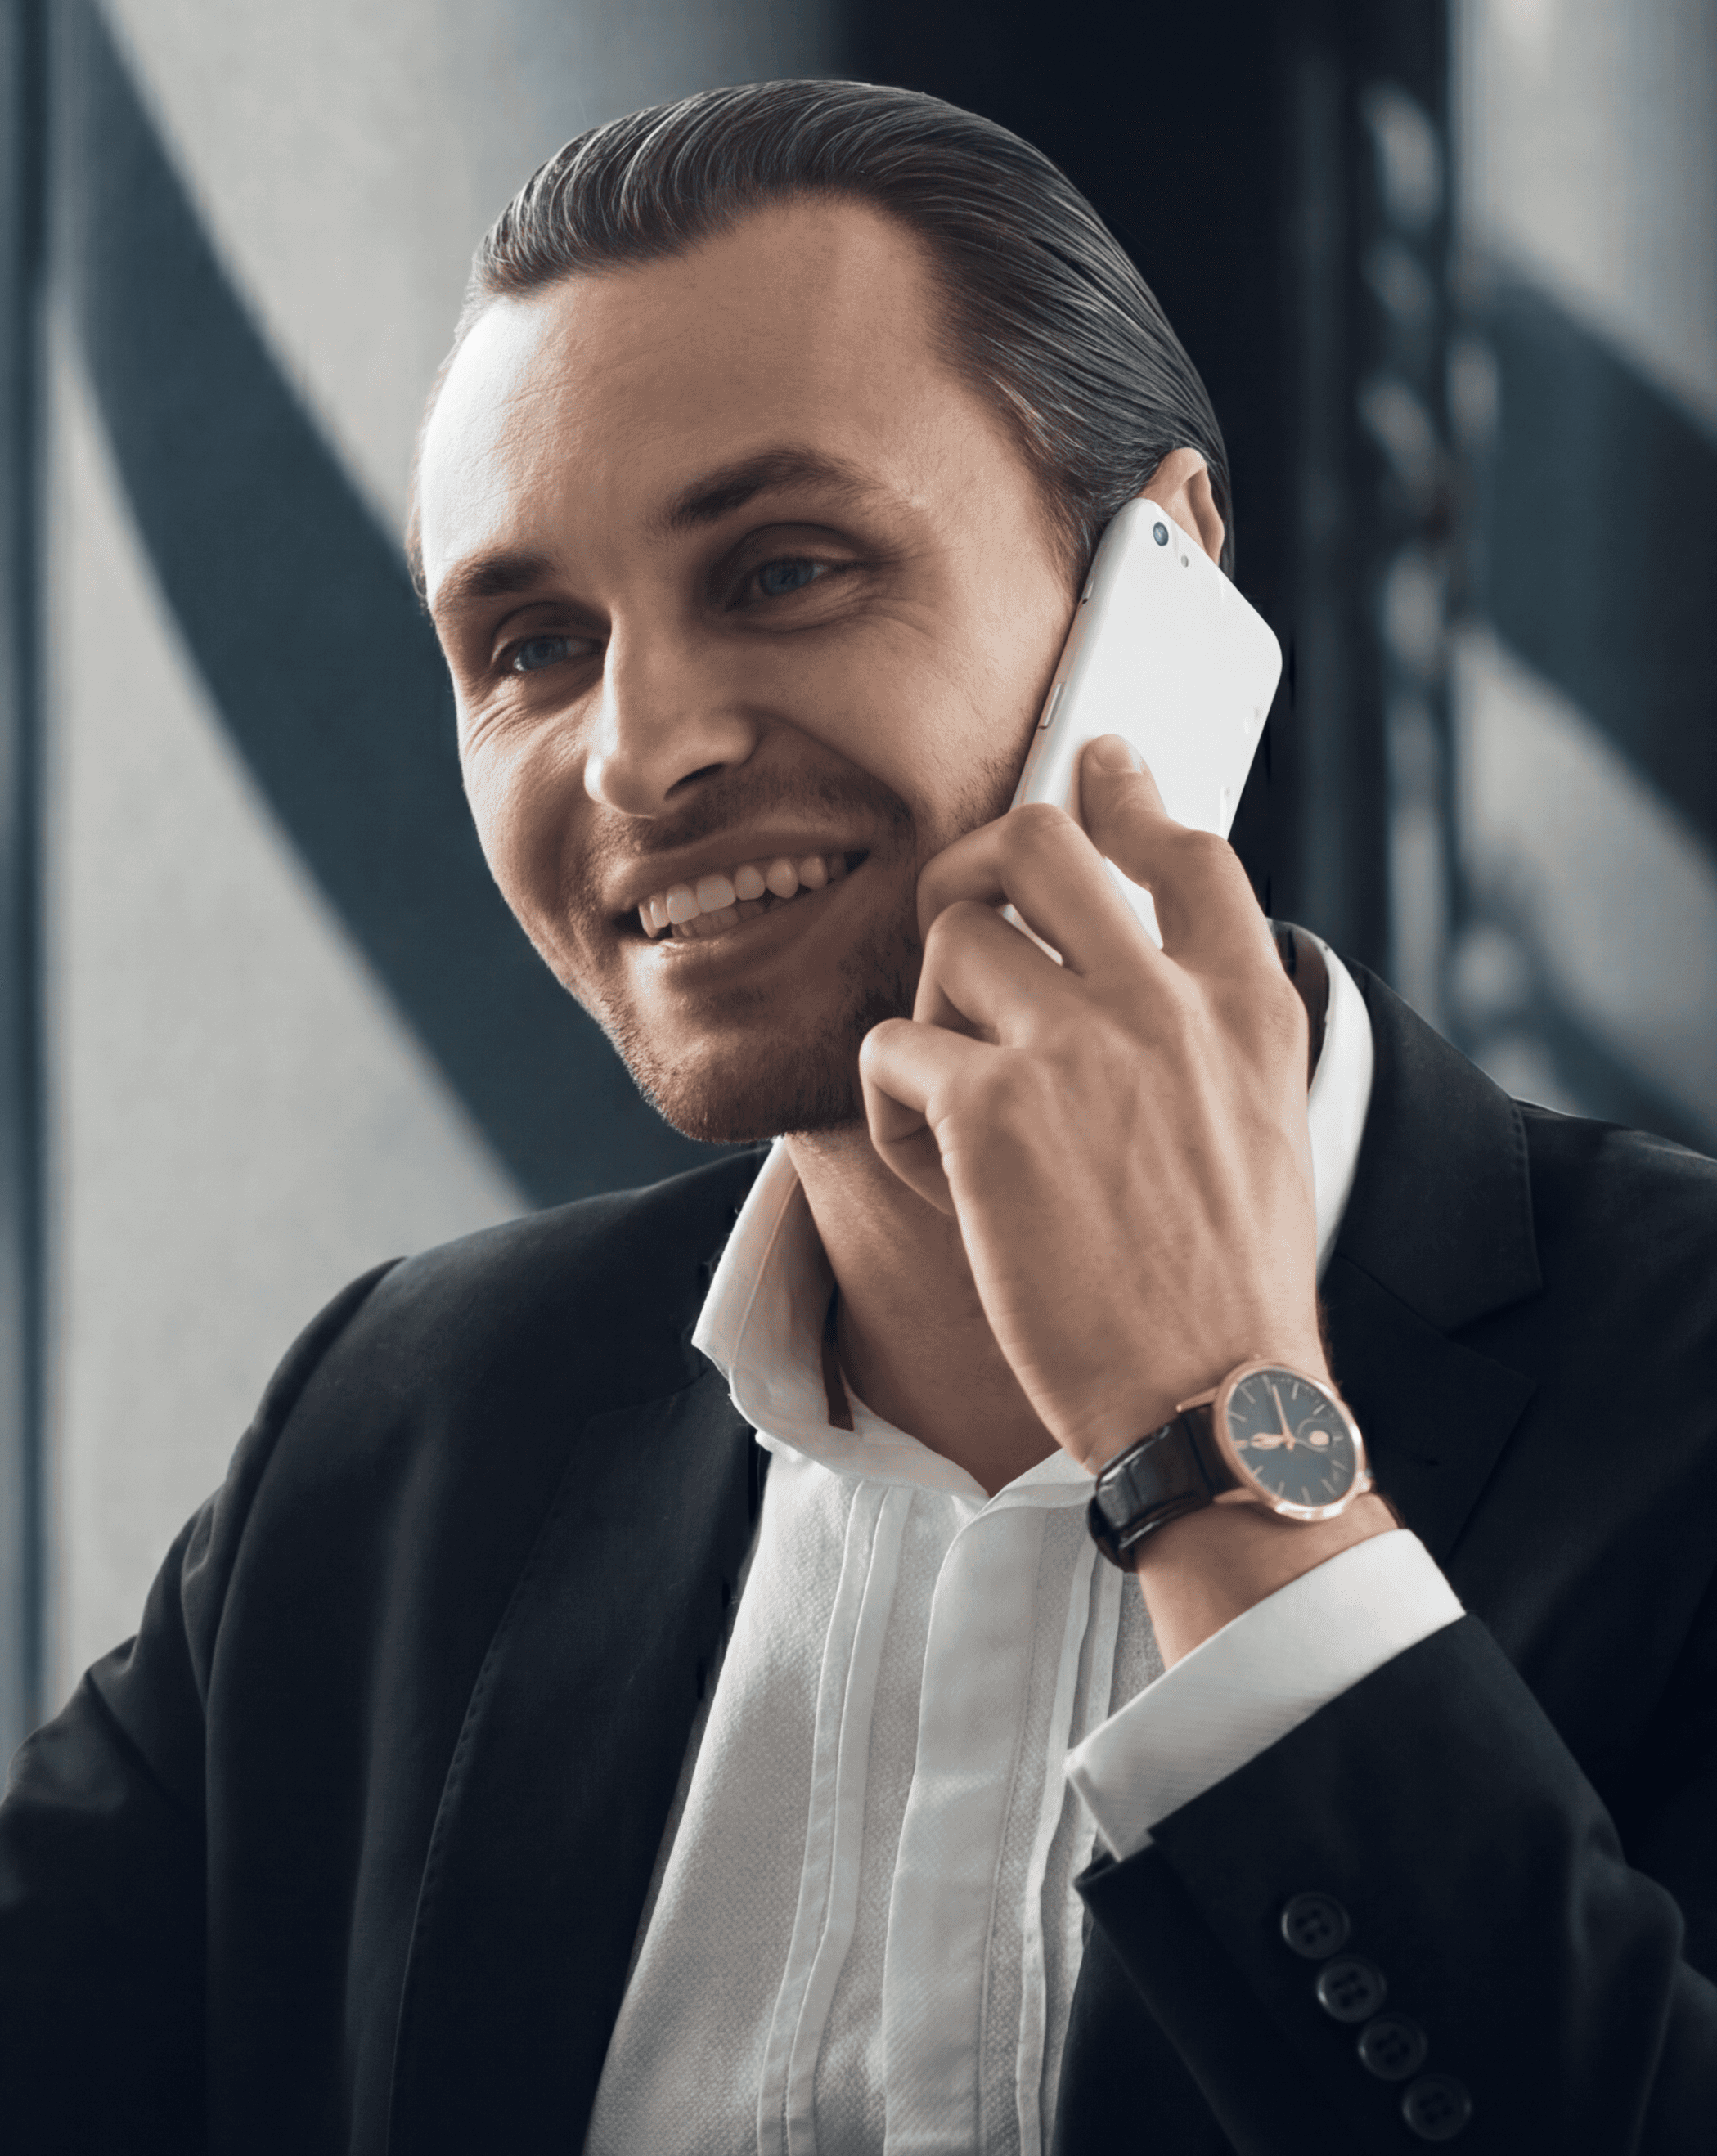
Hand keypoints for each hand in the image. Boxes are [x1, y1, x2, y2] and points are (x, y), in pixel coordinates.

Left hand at [856, 735, 1323, 1471]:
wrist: (1210, 1391)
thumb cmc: (1225, 1289)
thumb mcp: (1264, 1129)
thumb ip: (1211, 1038)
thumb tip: (1152, 981)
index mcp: (1246, 1004)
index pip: (1185, 850)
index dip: (1125, 795)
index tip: (1095, 765)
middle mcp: (1164, 999)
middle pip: (1039, 844)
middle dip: (974, 868)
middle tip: (952, 918)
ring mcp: (1077, 1044)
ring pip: (950, 938)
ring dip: (929, 1009)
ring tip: (956, 1101)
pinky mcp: (991, 1108)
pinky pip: (891, 1047)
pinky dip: (894, 1106)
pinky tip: (940, 1168)